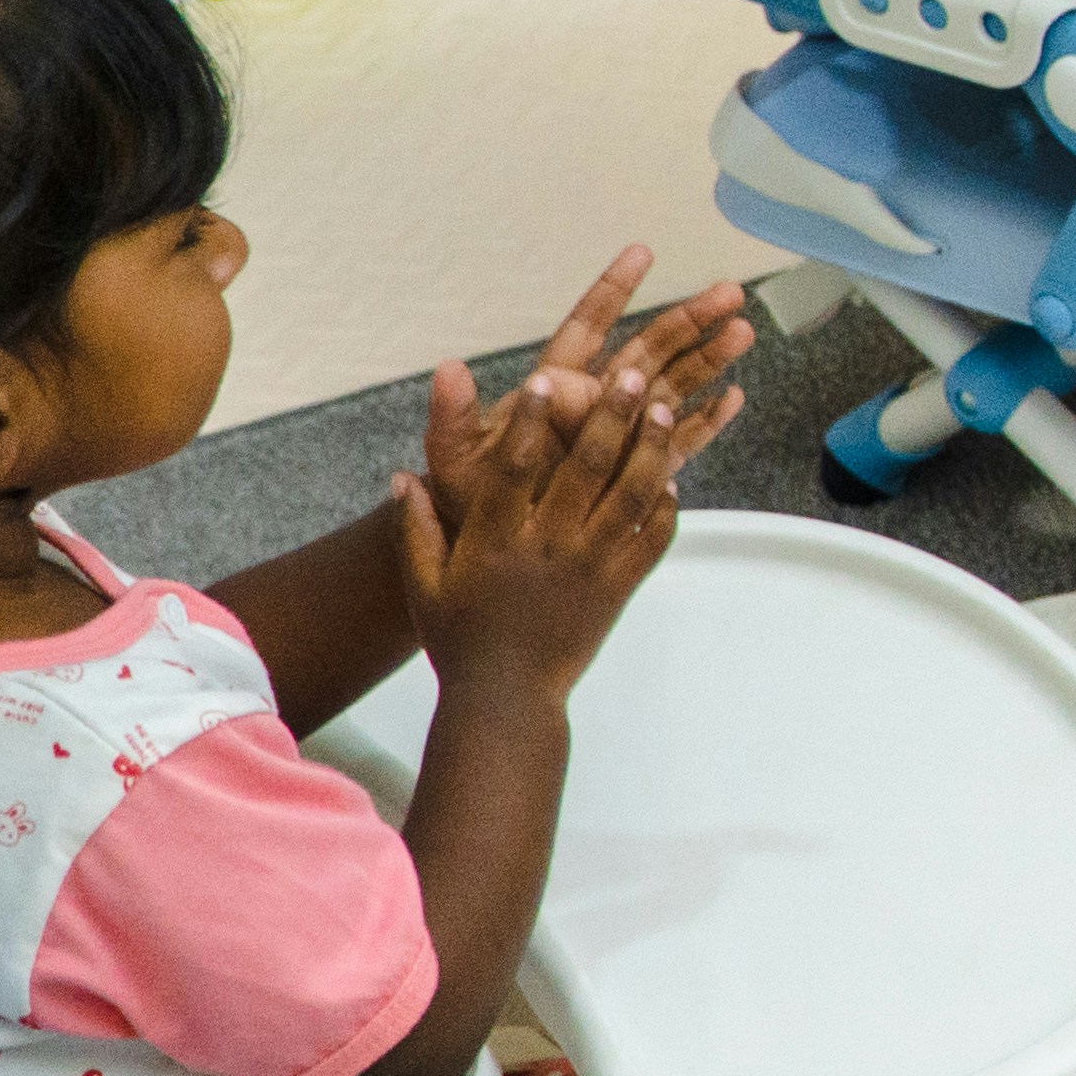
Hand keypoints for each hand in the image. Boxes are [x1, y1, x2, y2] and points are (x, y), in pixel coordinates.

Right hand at [398, 259, 753, 701]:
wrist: (505, 700)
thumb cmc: (460, 641)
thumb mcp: (425, 585)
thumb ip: (415, 528)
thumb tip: (403, 475)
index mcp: (495, 541)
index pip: (514, 469)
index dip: (531, 422)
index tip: (546, 381)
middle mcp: (546, 547)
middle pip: (583, 470)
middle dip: (608, 417)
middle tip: (628, 375)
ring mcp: (588, 568)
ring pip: (626, 498)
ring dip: (647, 450)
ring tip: (660, 410)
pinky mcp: (617, 591)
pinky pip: (649, 543)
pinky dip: (664, 509)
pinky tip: (672, 477)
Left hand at [412, 248, 754, 520]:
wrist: (484, 551)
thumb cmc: (467, 500)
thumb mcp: (453, 456)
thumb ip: (456, 417)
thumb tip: (455, 369)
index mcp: (553, 389)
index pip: (588, 328)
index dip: (614, 290)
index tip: (643, 253)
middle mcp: (593, 404)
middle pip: (648, 349)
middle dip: (688, 319)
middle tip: (729, 291)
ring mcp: (619, 437)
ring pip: (673, 387)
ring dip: (708, 359)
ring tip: (744, 330)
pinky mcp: (637, 475)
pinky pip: (679, 442)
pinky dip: (707, 421)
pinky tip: (733, 399)